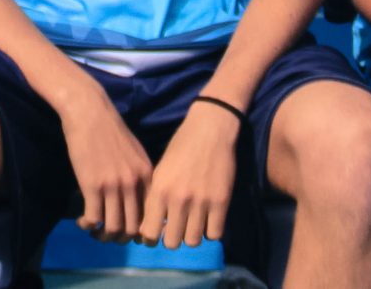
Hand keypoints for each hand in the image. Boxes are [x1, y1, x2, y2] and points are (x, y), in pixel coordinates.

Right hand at [59, 82, 155, 243]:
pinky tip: (82, 221)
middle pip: (133, 227)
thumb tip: (138, 201)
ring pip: (113, 227)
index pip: (151, 215)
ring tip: (94, 231)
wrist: (89, 111)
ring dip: (102, 235)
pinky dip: (87, 225)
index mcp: (148, 176)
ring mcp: (113, 186)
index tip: (128, 230)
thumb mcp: (135, 153)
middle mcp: (134, 184)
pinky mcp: (92, 185)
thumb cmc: (110, 129)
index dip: (140, 230)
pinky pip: (93, 218)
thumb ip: (140, 176)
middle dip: (121, 237)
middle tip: (109, 235)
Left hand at [139, 101, 239, 249]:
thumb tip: (153, 227)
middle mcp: (178, 198)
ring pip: (193, 241)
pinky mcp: (221, 202)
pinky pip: (214, 234)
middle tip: (176, 229)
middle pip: (171, 242)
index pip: (148, 232)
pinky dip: (211, 231)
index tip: (156, 235)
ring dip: (192, 235)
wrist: (209, 129)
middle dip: (172, 239)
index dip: (150, 238)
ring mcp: (201, 201)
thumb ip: (155, 198)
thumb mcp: (160, 171)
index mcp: (159, 190)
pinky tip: (208, 219)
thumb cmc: (181, 147)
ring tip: (192, 224)